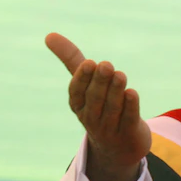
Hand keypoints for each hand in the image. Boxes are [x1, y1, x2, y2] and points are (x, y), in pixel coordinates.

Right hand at [46, 32, 151, 180]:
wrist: (118, 145)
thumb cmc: (99, 105)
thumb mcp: (84, 83)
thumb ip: (70, 59)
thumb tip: (49, 34)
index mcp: (78, 104)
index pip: (77, 92)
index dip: (83, 79)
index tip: (89, 63)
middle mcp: (91, 117)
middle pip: (95, 98)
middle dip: (100, 82)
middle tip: (107, 65)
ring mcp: (109, 128)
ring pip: (112, 108)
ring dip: (116, 90)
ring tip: (120, 75)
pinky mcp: (128, 133)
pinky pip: (128, 119)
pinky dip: (130, 106)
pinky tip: (131, 93)